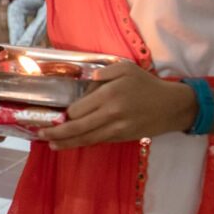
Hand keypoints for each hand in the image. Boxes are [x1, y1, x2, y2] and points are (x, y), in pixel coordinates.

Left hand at [38, 61, 195, 149]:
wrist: (173, 106)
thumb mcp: (125, 69)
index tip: (53, 114)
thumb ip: (102, 72)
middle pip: (78, 128)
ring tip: (50, 145)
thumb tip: (84, 79)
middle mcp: (111, 115)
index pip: (78, 110)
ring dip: (66, 143)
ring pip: (87, 139)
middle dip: (57, 133)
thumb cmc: (146, 84)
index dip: (65, 114)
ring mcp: (117, 130)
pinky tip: (70, 144)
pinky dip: (83, 143)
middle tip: (40, 135)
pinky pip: (98, 142)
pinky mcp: (122, 138)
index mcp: (109, 96)